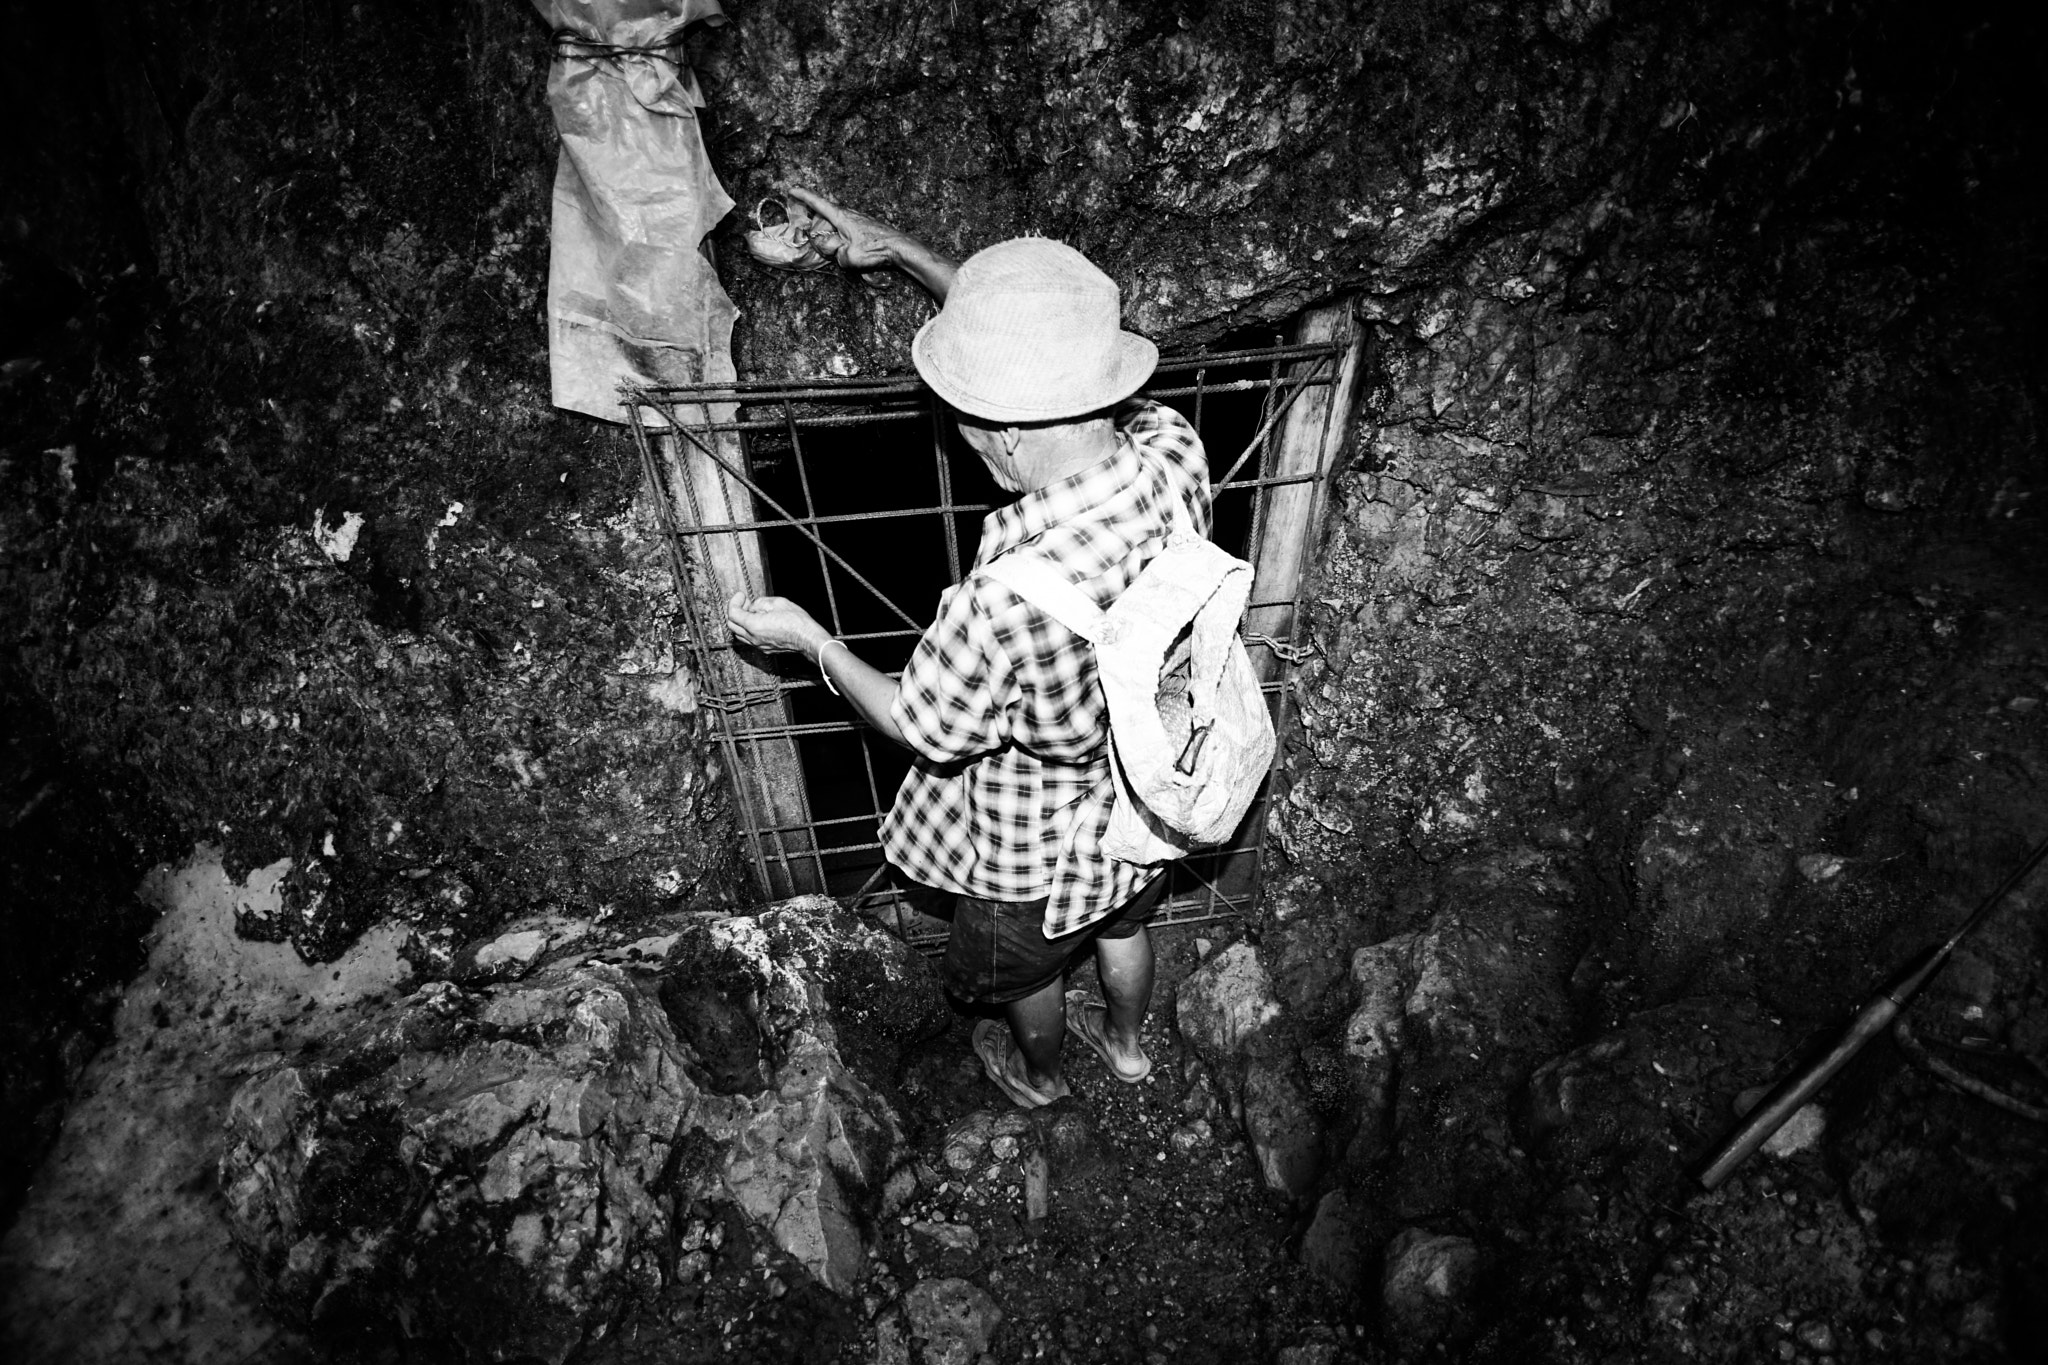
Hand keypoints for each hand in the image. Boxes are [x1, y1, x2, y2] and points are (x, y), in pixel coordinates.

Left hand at [726, 591, 828, 657]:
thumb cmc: (796, 621)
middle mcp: (753, 638)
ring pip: (739, 634)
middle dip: (736, 611)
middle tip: (745, 602)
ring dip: (741, 622)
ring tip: (752, 612)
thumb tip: (754, 606)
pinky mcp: (765, 649)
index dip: (734, 601)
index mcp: (753, 625)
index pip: (732, 613)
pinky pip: (749, 639)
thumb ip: (760, 602)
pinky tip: (760, 622)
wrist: (808, 638)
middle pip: (732, 626)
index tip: (742, 595)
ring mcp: (759, 645)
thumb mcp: (777, 602)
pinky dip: (749, 629)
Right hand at [780, 184, 911, 271]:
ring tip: (825, 240)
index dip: (803, 196)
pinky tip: (843, 244)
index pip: (817, 202)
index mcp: (841, 217)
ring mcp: (857, 218)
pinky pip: (845, 227)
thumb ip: (833, 252)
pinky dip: (839, 232)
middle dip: (813, 215)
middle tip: (804, 220)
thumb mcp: (848, 256)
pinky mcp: (864, 225)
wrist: (899, 247)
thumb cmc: (875, 250)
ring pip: (836, 220)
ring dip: (828, 227)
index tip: (791, 190)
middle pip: (825, 211)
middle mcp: (848, 214)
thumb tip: (829, 248)